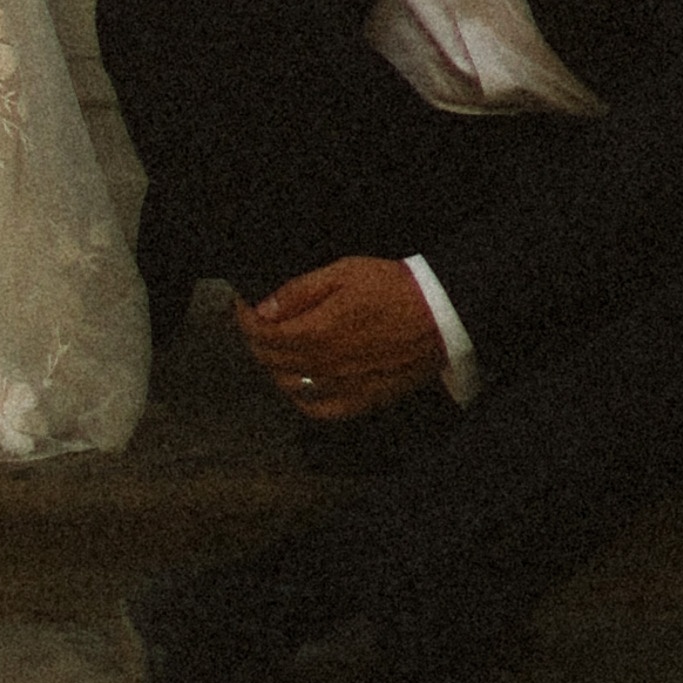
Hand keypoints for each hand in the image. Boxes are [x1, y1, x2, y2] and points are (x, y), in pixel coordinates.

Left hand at [241, 256, 447, 423]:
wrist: (439, 315)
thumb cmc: (392, 288)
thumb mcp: (342, 272)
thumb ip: (299, 292)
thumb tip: (263, 308)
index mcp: (315, 333)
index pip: (261, 334)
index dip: (245, 318)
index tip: (243, 304)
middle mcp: (323, 367)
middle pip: (270, 360)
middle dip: (256, 338)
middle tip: (258, 320)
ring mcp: (341, 388)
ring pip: (288, 386)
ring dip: (274, 366)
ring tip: (278, 345)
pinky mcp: (361, 401)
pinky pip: (318, 410)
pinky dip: (301, 397)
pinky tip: (302, 382)